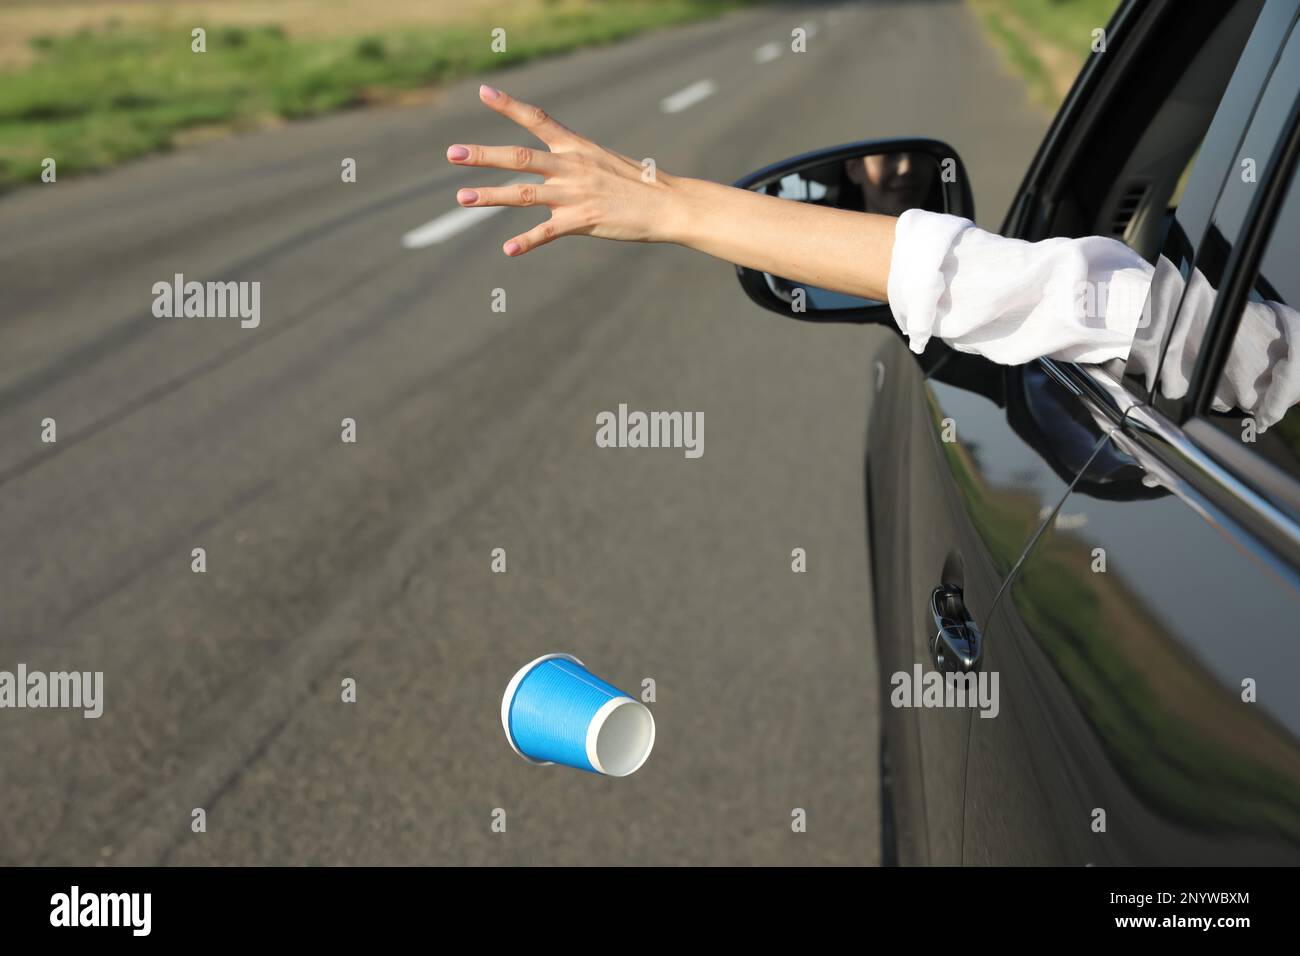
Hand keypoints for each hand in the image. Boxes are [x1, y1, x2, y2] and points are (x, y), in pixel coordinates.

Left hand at [447, 85, 680, 255]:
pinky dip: (527, 242)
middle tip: (452, 153)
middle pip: (520, 157)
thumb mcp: (603, 160)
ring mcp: (576, 194)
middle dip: (483, 155)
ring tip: (462, 199)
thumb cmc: (636, 184)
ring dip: (491, 196)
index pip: (538, 119)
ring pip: (525, 193)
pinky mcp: (583, 220)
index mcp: (576, 147)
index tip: (483, 92)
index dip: (509, 105)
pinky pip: (548, 232)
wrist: (668, 205)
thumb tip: (550, 164)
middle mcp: (571, 166)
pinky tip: (508, 250)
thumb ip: (573, 160)